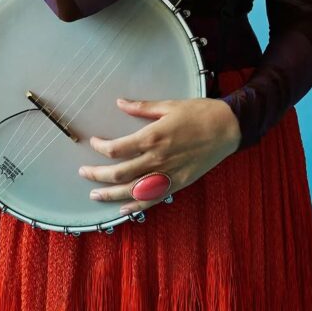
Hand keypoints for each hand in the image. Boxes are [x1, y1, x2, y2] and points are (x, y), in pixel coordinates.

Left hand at [78, 96, 241, 215]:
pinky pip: (152, 199)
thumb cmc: (200, 113)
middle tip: (83, 173)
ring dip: (110, 193)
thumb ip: (142, 107)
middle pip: (118, 173)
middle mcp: (157, 158)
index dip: (100, 147)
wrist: (228, 128)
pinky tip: (122, 207)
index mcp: (152, 137)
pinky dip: (135, 205)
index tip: (93, 142)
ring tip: (94, 194)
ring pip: (131, 190)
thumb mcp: (169, 105)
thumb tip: (120, 102)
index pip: (117, 148)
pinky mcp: (177, 184)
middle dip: (97, 174)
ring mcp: (167, 174)